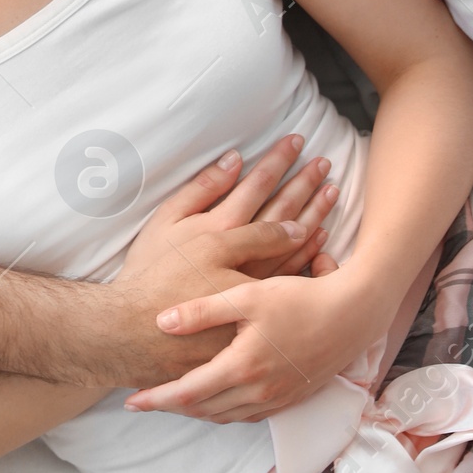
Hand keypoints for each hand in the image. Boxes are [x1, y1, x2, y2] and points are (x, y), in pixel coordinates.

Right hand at [91, 136, 337, 390]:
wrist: (139, 330)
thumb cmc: (149, 274)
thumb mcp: (164, 223)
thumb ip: (200, 190)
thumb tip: (232, 160)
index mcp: (216, 229)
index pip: (257, 186)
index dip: (278, 162)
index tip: (296, 142)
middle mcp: (239, 255)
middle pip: (282, 211)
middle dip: (304, 183)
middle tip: (324, 163)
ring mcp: (252, 283)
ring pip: (294, 242)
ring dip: (315, 213)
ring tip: (332, 191)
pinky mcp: (257, 308)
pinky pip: (292, 275)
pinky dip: (309, 253)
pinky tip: (322, 236)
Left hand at [125, 255, 384, 421]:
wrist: (354, 314)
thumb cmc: (300, 298)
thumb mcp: (247, 297)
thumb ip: (202, 311)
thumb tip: (161, 322)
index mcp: (243, 367)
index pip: (189, 393)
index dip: (157, 398)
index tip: (131, 400)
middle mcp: (259, 391)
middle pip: (203, 410)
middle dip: (171, 407)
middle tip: (144, 400)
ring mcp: (277, 399)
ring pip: (224, 416)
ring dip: (196, 411)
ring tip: (172, 400)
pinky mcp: (291, 399)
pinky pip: (247, 415)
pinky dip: (223, 411)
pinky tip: (214, 399)